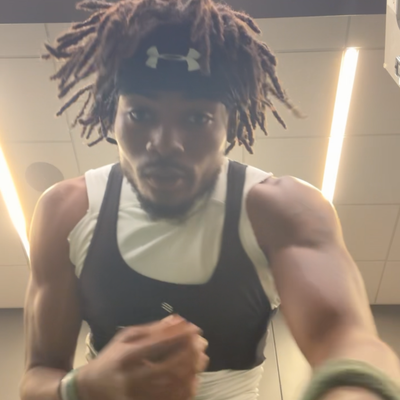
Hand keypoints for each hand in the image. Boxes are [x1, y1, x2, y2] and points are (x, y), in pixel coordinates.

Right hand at [76, 315, 207, 399]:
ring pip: (171, 386)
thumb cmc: (111, 358)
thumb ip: (152, 329)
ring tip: (202, 359)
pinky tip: (194, 380)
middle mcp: (131, 376)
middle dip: (190, 354)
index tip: (195, 328)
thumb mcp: (125, 338)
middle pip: (168, 366)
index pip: (159, 343)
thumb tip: (177, 319)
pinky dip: (184, 391)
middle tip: (202, 344)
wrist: (90, 390)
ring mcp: (136, 395)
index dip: (180, 335)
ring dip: (191, 372)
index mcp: (127, 355)